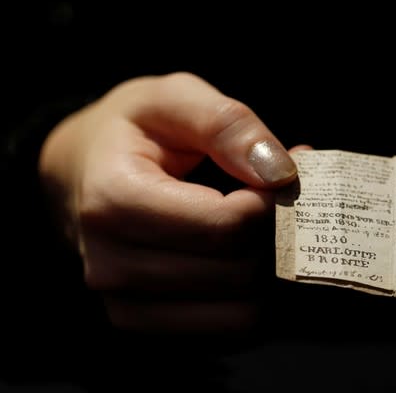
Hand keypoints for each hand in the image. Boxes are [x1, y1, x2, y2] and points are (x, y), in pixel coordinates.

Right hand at [39, 72, 297, 333]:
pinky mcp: (144, 327)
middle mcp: (109, 265)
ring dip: (270, 271)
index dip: (269, 203)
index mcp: (112, 201)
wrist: (81, 170)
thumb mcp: (176, 98)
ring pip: (241, 315)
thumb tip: (279, 172)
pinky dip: (255, 298)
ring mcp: (123, 306)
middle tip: (279, 204)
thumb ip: (228, 124)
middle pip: (238, 273)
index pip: (224, 227)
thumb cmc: (133, 130)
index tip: (276, 180)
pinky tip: (247, 257)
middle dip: (276, 236)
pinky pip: (229, 332)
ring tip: (263, 229)